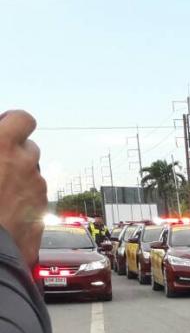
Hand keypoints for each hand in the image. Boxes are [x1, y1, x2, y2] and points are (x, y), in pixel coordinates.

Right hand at [0, 110, 46, 268]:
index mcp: (2, 146)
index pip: (23, 119)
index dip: (14, 123)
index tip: (4, 128)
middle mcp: (26, 165)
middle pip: (30, 148)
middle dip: (16, 153)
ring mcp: (36, 189)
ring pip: (33, 176)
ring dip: (20, 178)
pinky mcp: (41, 213)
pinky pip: (35, 199)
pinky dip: (23, 200)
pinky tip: (4, 211)